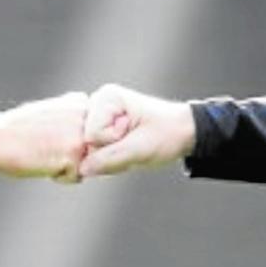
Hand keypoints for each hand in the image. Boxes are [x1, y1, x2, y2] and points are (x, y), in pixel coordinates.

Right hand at [0, 91, 88, 182]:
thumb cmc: (17, 129)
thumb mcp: (48, 110)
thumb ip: (71, 116)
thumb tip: (89, 125)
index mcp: (79, 101)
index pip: (91, 136)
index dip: (69, 141)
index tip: (47, 133)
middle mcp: (85, 115)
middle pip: (91, 151)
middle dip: (70, 155)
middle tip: (44, 144)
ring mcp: (81, 135)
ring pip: (85, 165)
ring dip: (66, 166)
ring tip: (43, 152)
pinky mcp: (74, 155)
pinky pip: (75, 178)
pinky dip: (59, 176)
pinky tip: (42, 162)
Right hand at [78, 83, 195, 177]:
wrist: (184, 132)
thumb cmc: (167, 134)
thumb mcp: (141, 150)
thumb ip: (109, 159)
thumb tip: (81, 168)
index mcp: (106, 98)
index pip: (90, 135)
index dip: (111, 144)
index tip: (133, 136)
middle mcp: (97, 102)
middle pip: (85, 142)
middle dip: (107, 153)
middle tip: (132, 145)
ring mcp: (97, 115)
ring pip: (88, 149)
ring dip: (109, 157)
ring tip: (130, 147)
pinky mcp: (100, 127)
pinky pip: (93, 152)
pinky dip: (109, 157)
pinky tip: (124, 149)